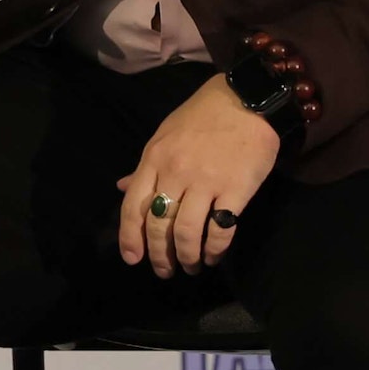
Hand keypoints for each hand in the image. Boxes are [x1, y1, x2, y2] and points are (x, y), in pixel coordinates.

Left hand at [116, 75, 281, 277]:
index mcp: (154, 159)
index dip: (130, 238)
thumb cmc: (203, 117)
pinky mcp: (236, 188)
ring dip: (187, 257)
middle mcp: (175, 172)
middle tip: (166, 271)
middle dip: (160, 256)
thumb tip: (121, 188)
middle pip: (159, 226)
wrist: (247, 99)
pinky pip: (220, 229)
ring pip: (187, 233)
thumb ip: (146, 167)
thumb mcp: (165, 136)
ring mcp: (206, 181)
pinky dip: (214, 249)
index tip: (133, 260)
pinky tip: (213, 256)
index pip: (134, 207)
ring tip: (191, 267)